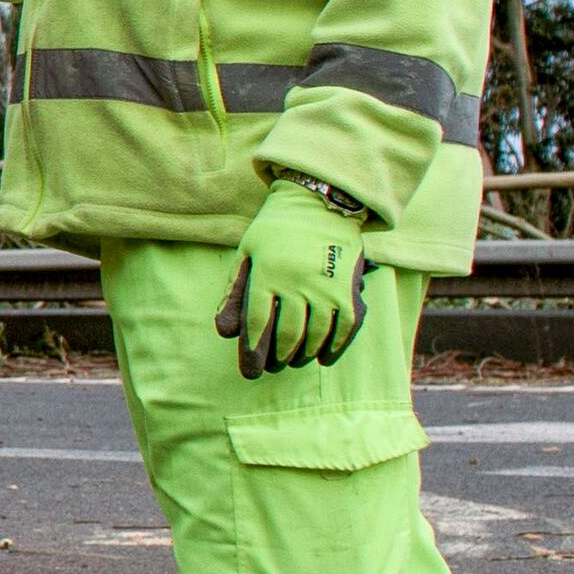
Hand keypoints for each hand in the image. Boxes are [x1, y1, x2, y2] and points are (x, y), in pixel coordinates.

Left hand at [217, 182, 374, 375]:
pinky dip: (335, 346)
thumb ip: (235, 293)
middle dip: (278, 357)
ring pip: (316, 334)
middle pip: (288, 334)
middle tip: (272, 367)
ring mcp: (326, 285)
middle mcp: (297, 282)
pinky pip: (346, 326)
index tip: (250, 371)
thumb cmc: (275, 231)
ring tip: (294, 361)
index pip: (258, 324)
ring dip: (304, 354)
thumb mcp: (246, 254)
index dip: (253, 352)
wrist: (318, 202)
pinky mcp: (349, 286)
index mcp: (267, 274)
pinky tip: (323, 358)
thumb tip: (225, 333)